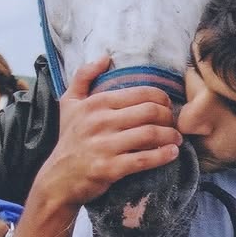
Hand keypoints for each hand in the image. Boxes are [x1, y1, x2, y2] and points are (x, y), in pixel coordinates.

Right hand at [31, 55, 181, 210]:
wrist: (57, 179)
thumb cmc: (69, 139)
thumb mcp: (69, 104)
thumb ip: (83, 76)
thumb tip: (105, 57)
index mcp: (96, 103)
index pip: (142, 93)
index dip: (162, 99)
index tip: (167, 106)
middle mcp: (100, 122)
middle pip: (150, 112)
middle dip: (169, 117)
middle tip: (174, 124)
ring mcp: (104, 146)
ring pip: (150, 134)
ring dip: (171, 136)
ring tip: (177, 139)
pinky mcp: (109, 168)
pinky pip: (143, 159)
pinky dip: (163, 156)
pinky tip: (172, 153)